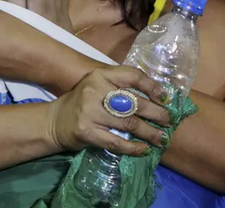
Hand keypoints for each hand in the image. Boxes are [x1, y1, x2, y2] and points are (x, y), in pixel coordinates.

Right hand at [46, 66, 171, 155]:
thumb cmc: (83, 102)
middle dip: (156, 113)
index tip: (166, 99)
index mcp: (100, 75)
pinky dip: (134, 147)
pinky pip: (116, 141)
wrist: (54, 121)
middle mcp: (95, 90)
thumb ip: (121, 87)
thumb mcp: (98, 86)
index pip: (132, 76)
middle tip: (169, 121)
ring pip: (129, 123)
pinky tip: (145, 150)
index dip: (152, 87)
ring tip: (163, 138)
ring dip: (150, 133)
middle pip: (135, 102)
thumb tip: (157, 97)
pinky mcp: (87, 132)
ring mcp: (90, 111)